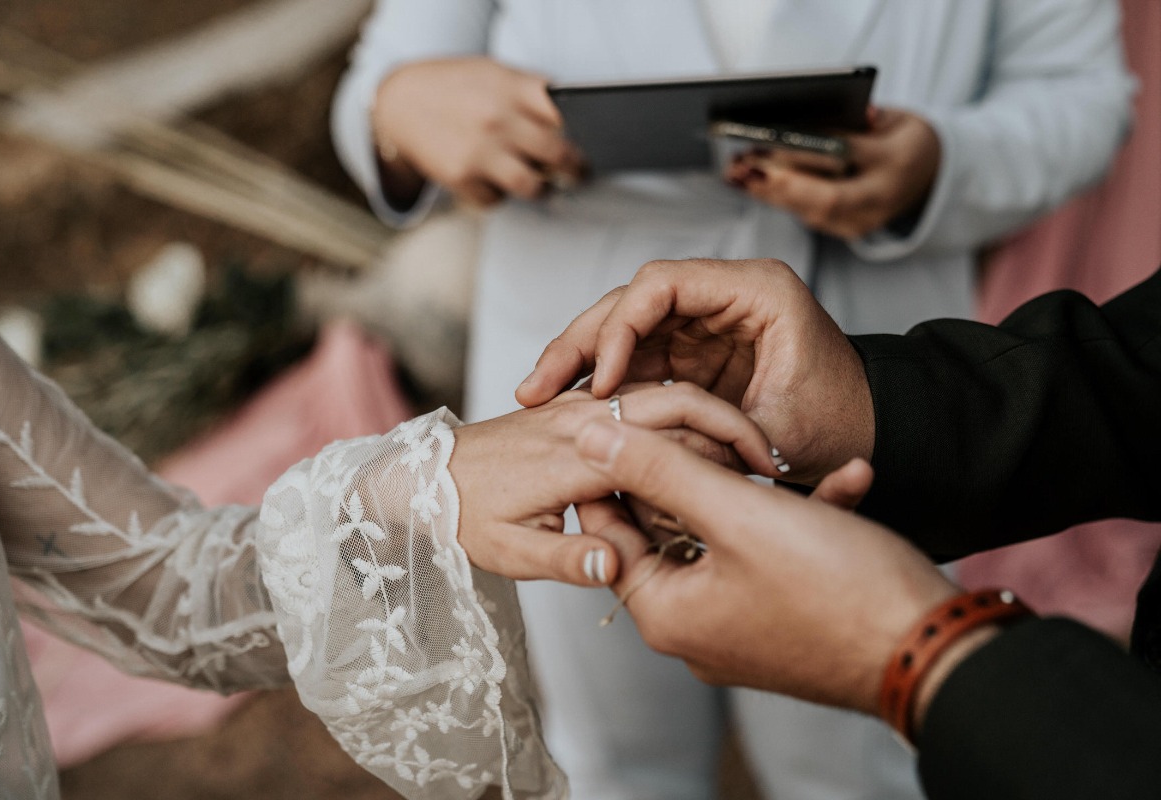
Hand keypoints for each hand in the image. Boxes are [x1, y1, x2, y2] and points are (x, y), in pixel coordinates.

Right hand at [372, 57, 584, 207]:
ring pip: (533, 186)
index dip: (585, 133)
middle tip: (579, 173)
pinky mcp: (460, 176)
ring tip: (542, 185)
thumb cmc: (455, 87)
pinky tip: (492, 180)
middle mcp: (498, 119)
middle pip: (559, 154)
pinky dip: (499, 195)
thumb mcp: (494, 75)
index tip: (593, 144)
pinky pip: (496, 200)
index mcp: (512, 88)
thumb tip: (573, 122)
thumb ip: (531, 94)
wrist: (398, 101)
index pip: (568, 114)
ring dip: (542, 190)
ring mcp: (479, 150)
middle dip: (576, 169)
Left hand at [449, 383, 781, 586]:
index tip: (759, 483)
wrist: (425, 473)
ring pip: (663, 392)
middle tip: (770, 462)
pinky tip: (703, 445)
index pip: (665, 441)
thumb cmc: (464, 515)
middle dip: (731, 424)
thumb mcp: (507, 552)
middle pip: (676, 400)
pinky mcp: (577, 406)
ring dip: (710, 415)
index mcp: (573, 456)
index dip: (718, 456)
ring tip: (749, 454)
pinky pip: (640, 396)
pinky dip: (681, 412)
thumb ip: (565, 559)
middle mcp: (582, 419)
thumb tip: (616, 568)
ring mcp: (581, 406)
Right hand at [517, 258, 872, 483]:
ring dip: (581, 360)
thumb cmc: (843, 426)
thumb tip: (631, 449)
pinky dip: (603, 380)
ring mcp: (705, 321)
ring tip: (537, 395)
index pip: (662, 283)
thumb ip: (707, 436)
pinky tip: (570, 406)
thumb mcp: (779, 434)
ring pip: (624, 326)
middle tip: (537, 385)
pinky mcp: (693, 350)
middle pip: (631, 300)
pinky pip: (636, 356)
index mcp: (757, 290)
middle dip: (581, 342)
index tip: (600, 379)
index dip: (619, 326)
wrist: (869, 437)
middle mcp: (725, 296)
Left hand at [573, 419, 958, 715]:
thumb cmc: (837, 591)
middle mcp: (697, 629)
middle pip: (670, 532)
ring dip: (761, 491)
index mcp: (667, 612)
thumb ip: (659, 470)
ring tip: (786, 456)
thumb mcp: (738, 513)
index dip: (614, 475)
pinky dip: (806, 519)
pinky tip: (850, 480)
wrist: (935, 652)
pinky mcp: (788, 621)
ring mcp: (743, 628)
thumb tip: (592, 438)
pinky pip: (778, 559)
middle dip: (699, 475)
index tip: (634, 430)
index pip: (608, 535)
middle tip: (716, 432)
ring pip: (731, 539)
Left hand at [726, 108, 940, 238]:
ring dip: (768, 193)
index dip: (805, 153)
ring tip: (736, 173)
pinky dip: (775, 199)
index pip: (846, 157)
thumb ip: (856, 120)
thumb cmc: (904, 138)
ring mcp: (862, 222)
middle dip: (778, 182)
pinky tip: (748, 185)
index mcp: (897, 163)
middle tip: (742, 164)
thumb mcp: (891, 118)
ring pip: (809, 212)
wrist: (928, 175)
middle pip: (823, 198)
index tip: (767, 143)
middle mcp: (880, 201)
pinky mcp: (844, 230)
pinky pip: (806, 216)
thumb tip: (809, 119)